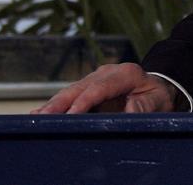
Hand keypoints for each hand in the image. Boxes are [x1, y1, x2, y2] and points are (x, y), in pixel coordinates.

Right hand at [30, 62, 177, 113]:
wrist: (157, 87)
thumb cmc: (157, 96)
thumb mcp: (158, 101)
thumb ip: (145, 105)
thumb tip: (130, 109)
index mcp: (125, 73)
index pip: (100, 88)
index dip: (84, 101)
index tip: (70, 115)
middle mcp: (107, 72)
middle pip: (80, 87)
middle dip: (60, 103)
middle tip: (42, 117)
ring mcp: (96, 78)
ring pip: (71, 91)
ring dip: (52, 105)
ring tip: (34, 118)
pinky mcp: (88, 86)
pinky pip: (70, 96)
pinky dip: (55, 106)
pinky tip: (38, 115)